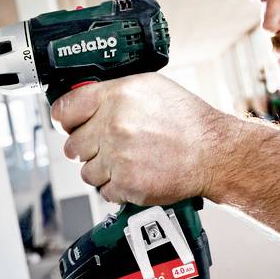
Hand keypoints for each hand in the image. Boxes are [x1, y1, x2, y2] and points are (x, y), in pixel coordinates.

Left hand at [51, 74, 232, 204]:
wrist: (215, 153)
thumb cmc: (187, 120)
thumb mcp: (150, 88)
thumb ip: (112, 93)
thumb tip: (82, 103)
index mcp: (116, 96)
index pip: (64, 110)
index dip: (65, 120)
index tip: (68, 125)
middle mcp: (114, 125)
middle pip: (73, 146)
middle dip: (88, 148)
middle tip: (107, 146)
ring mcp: (119, 157)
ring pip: (86, 172)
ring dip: (102, 170)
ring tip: (128, 161)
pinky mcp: (127, 184)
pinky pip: (104, 191)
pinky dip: (117, 187)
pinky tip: (137, 174)